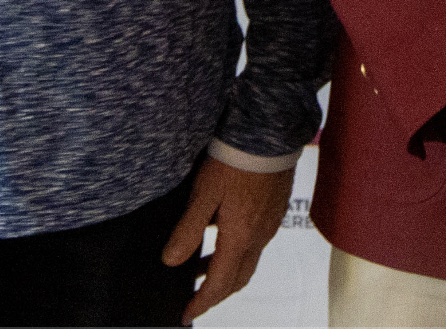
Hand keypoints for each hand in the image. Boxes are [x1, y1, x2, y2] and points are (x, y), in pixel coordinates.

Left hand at [162, 157, 293, 322]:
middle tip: (196, 299)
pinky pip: (256, 243)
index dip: (202, 302)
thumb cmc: (236, 160)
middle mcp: (259, 237)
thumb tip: (171, 261)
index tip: (187, 314)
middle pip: (238, 279)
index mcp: (240, 237)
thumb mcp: (204, 194)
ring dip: (226, 272)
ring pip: (248, 261)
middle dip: (216, 293)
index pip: (219, 283)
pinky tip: (223, 236)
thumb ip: (187, 229)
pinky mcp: (275, 211)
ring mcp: (270, 224)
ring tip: (202, 267)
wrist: (269, 134)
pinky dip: (238, 252)